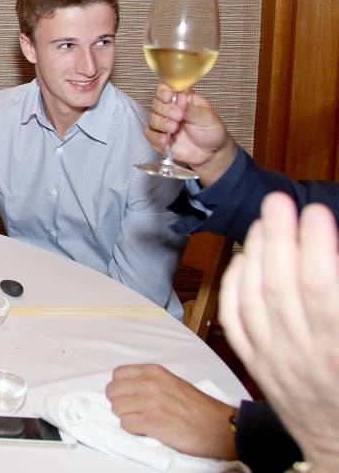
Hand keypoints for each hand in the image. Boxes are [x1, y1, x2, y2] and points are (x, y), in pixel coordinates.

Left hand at [105, 364, 236, 458]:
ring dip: (127, 417)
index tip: (129, 396)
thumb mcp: (172, 382)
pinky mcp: (151, 422)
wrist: (219, 427)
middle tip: (135, 411)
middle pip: (112, 392)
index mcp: (154, 372)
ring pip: (117, 408)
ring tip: (143, 420)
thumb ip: (149, 381)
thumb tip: (127, 388)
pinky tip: (147, 429)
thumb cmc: (198, 408)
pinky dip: (133, 429)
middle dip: (121, 403)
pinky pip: (126, 424)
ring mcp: (149, 403)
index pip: (117, 375)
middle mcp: (149, 384)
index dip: (120, 388)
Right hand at [145, 85, 235, 185]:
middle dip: (165, 110)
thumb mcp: (206, 117)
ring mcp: (163, 124)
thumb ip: (191, 109)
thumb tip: (180, 99)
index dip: (164, 91)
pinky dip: (156, 138)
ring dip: (162, 124)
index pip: (166, 89)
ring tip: (174, 129)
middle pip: (156, 103)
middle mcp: (170, 109)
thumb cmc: (211, 131)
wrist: (212, 153)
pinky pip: (150, 135)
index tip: (168, 97)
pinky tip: (166, 140)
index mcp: (182, 99)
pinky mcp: (159, 138)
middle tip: (178, 116)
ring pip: (152, 119)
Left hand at [219, 194, 338, 467]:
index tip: (316, 212)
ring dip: (255, 252)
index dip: (316, 247)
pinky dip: (235, 283)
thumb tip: (334, 250)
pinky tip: (243, 257)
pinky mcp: (253, 363)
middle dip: (278, 236)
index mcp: (338, 351)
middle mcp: (302, 356)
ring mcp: (272, 361)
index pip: (320, 290)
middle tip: (278, 200)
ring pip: (252, 297)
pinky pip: (234, 317)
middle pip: (280, 286)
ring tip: (264, 221)